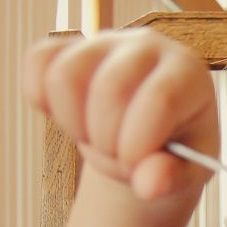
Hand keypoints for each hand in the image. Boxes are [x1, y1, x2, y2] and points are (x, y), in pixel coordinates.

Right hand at [23, 29, 219, 199]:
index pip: (159, 99)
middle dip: (107, 140)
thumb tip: (149, 184)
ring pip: (66, 75)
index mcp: (188, 73)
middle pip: (110, 89)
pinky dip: (42, 99)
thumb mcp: (186, 171)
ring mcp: (104, 41)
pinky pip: (38, 61)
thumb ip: (172, 178)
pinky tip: (70, 118)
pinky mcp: (68, 46)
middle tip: (118, 156)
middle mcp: (148, 46)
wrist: (145, 135)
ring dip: (73, 123)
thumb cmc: (174, 150)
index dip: (138, 143)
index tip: (134, 165)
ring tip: (96, 138)